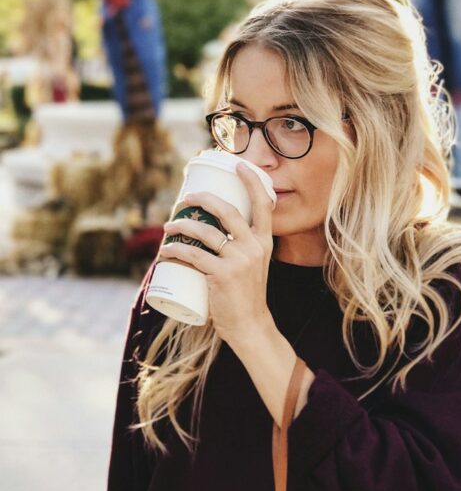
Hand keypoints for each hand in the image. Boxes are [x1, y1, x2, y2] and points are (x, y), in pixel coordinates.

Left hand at [158, 163, 275, 347]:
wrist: (250, 325)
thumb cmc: (246, 295)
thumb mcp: (253, 265)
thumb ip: (240, 247)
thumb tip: (210, 231)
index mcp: (265, 242)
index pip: (264, 204)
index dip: (251, 182)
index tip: (238, 165)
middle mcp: (254, 247)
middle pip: (228, 211)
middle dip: (204, 198)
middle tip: (187, 197)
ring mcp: (239, 261)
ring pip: (205, 232)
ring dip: (182, 224)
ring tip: (168, 226)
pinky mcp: (222, 275)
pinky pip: (193, 255)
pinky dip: (175, 250)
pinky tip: (165, 250)